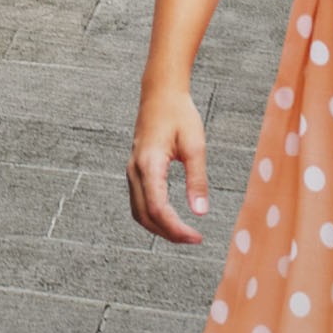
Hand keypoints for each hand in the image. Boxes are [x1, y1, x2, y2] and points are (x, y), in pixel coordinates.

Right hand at [126, 84, 209, 243]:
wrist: (160, 93)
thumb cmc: (178, 114)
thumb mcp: (195, 146)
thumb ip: (197, 180)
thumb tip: (200, 212)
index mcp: (149, 164)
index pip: (157, 209)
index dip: (176, 229)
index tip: (197, 237)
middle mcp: (135, 170)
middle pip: (144, 215)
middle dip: (168, 233)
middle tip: (194, 239)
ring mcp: (132, 170)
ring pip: (138, 211)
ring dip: (159, 227)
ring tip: (184, 233)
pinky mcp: (135, 169)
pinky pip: (138, 200)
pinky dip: (152, 215)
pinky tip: (171, 218)